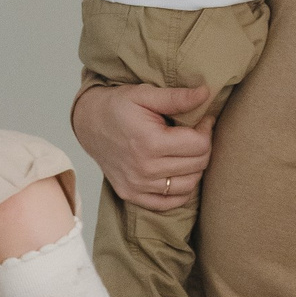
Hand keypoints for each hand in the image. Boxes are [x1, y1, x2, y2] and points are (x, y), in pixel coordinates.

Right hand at [71, 81, 213, 211]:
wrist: (89, 123)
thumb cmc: (118, 106)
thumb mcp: (145, 94)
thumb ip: (176, 97)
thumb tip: (206, 94)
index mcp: (149, 142)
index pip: (199, 145)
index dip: (206, 130)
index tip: (203, 120)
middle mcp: (144, 169)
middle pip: (197, 165)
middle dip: (204, 147)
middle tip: (197, 133)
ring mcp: (137, 186)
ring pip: (188, 185)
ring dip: (195, 168)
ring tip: (188, 151)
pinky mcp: (131, 195)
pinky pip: (169, 203)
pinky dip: (181, 190)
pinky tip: (179, 172)